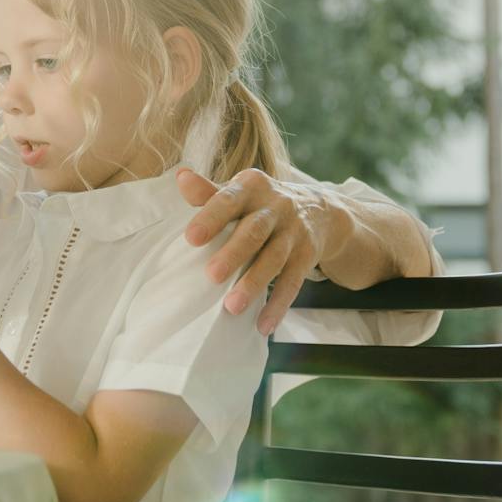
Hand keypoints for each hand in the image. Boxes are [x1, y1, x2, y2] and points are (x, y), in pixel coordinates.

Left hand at [177, 166, 324, 333]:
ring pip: (274, 259)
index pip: (229, 199)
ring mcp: (294, 232)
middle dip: (233, 253)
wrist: (320, 211)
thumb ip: (209, 191)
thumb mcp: (240, 191)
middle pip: (254, 231)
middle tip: (211, 275)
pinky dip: (278, 305)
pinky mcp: (308, 256)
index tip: (191, 238)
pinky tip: (263, 325)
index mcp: (252, 186)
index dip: (211, 217)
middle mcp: (277, 206)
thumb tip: (181, 176)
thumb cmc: (262, 204)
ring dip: (254, 284)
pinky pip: (293, 282)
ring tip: (232, 307)